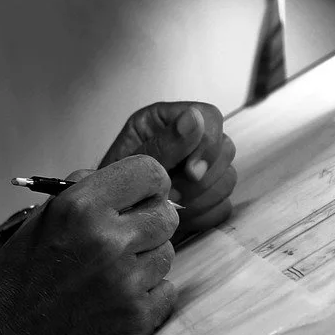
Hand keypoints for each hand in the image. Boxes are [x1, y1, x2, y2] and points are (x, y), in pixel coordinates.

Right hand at [0, 155, 178, 334]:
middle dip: (147, 223)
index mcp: (80, 208)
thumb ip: (79, 196)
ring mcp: (128, 281)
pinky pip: (166, 290)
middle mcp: (109, 240)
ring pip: (167, 254)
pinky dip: (146, 293)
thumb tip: (118, 183)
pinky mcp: (140, 318)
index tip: (140, 196)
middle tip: (122, 238)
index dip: (147, 185)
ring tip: (107, 274)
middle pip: (166, 215)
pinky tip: (112, 299)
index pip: (150, 174)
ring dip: (145, 260)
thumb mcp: (35, 224)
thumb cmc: (12, 284)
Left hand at [99, 102, 235, 238]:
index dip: (207, 145)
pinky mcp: (205, 195)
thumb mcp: (130, 163)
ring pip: (227, 179)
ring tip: (171, 205)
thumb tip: (194, 118)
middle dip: (202, 178)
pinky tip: (181, 217)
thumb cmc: (110, 186)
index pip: (210, 117)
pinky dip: (204, 215)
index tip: (191, 172)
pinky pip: (223, 205)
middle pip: (224, 149)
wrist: (106, 216)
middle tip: (173, 195)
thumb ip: (163, 143)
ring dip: (201, 198)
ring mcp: (200, 168)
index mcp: (165, 121)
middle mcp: (187, 140)